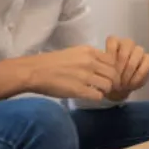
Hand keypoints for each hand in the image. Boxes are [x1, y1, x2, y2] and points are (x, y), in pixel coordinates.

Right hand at [0, 46, 119, 100]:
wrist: (34, 71)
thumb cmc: (51, 63)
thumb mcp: (73, 53)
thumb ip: (89, 58)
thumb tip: (101, 67)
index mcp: (89, 51)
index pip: (112, 60)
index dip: (113, 69)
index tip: (108, 75)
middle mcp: (90, 62)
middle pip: (113, 73)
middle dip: (113, 81)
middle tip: (108, 86)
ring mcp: (85, 76)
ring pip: (108, 85)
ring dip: (106, 90)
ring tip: (99, 91)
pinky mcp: (79, 90)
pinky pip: (98, 95)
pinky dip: (98, 97)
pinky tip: (91, 96)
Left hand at [104, 36, 148, 100]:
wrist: (118, 90)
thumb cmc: (108, 79)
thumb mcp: (102, 74)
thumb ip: (103, 67)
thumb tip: (103, 66)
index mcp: (114, 44)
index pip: (113, 40)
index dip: (111, 53)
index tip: (108, 68)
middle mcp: (127, 44)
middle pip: (128, 43)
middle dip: (122, 62)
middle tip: (116, 77)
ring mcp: (138, 51)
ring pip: (138, 51)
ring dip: (130, 68)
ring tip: (124, 83)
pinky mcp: (148, 59)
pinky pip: (147, 62)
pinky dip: (139, 74)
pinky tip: (133, 84)